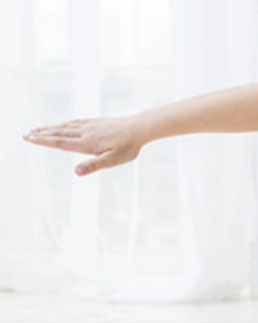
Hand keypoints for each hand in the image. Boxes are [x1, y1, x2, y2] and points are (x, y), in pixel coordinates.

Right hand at [23, 116, 144, 175]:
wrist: (139, 128)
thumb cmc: (127, 147)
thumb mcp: (112, 160)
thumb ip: (94, 165)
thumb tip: (75, 172)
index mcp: (86, 143)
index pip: (60, 142)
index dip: (43, 141)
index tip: (29, 139)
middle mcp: (84, 132)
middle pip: (58, 133)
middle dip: (41, 134)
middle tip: (25, 135)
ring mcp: (89, 125)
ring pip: (64, 126)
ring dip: (49, 128)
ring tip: (37, 129)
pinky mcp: (95, 122)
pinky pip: (74, 122)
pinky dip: (63, 123)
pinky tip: (62, 124)